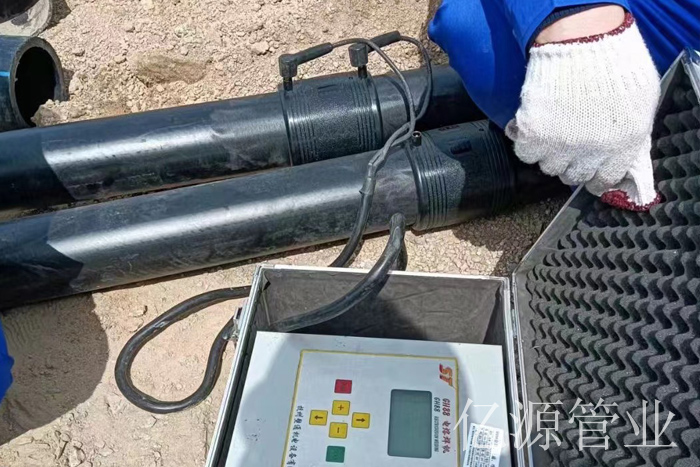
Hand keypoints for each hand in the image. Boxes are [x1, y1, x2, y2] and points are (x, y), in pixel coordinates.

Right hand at [506, 10, 661, 209]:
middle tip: (568, 145)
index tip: (590, 168)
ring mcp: (560, 146)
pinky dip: (526, 143)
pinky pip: (525, 153)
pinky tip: (532, 127)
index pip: (604, 179)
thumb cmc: (615, 62)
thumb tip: (621, 154)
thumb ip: (631, 133)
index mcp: (623, 145)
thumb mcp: (641, 102)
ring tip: (550, 131)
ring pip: (548, 166)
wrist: (582, 40)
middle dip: (571, 163)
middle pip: (573, 175)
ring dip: (548, 153)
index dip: (595, 174)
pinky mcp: (534, 135)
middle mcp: (591, 151)